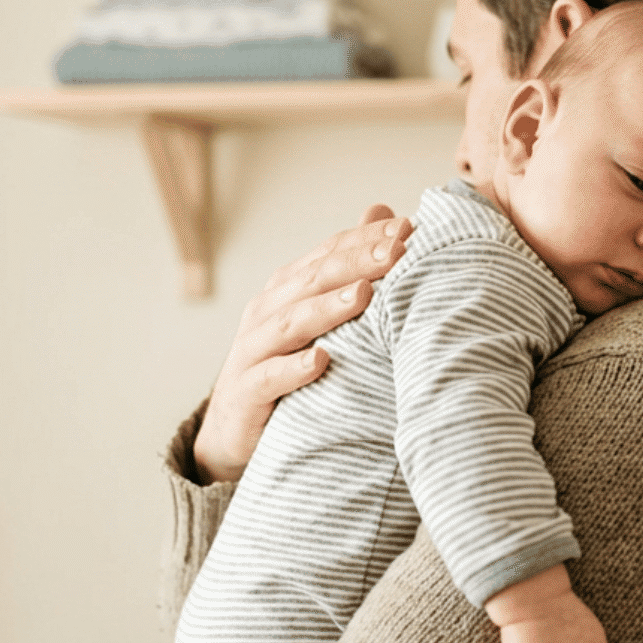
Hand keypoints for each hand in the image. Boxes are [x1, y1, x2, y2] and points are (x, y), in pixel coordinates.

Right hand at [191, 206, 412, 483]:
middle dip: (357, 263)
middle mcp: (268, 311)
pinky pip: (269, 378)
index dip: (366, 239)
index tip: (409, 228)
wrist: (234, 429)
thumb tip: (384, 213)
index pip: (330, 254)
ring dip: (327, 307)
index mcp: (289, 288)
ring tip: (363, 294)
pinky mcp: (246, 392)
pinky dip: (293, 368)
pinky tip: (319, 361)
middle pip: (314, 279)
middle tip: (396, 252)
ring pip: (291, 323)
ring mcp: (253, 350)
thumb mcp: (318, 316)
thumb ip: (348, 267)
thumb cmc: (287, 364)